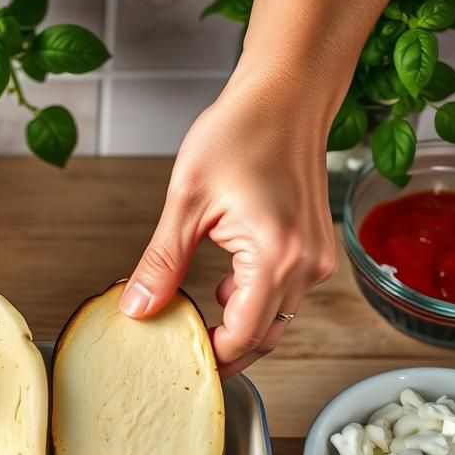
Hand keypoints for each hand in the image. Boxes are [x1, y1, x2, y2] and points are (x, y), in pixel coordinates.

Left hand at [120, 69, 337, 376]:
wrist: (288, 92)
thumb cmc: (242, 130)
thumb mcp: (186, 201)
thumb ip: (162, 263)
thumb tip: (137, 309)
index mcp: (276, 256)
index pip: (242, 337)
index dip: (208, 358)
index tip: (174, 361)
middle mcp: (307, 265)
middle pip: (262, 339)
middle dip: (222, 354)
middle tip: (179, 356)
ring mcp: (317, 259)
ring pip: (276, 322)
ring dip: (236, 329)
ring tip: (193, 325)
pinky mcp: (315, 251)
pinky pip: (284, 297)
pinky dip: (252, 305)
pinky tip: (220, 291)